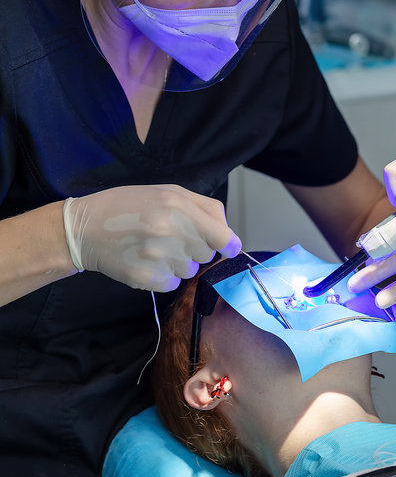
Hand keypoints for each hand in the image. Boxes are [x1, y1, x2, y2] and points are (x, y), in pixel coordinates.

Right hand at [63, 184, 240, 291]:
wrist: (85, 228)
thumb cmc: (129, 206)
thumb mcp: (167, 192)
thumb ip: (203, 208)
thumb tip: (229, 235)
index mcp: (178, 205)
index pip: (222, 236)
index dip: (230, 245)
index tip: (229, 248)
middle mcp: (170, 231)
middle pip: (207, 254)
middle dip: (195, 247)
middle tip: (172, 237)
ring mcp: (157, 257)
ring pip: (190, 271)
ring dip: (178, 262)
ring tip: (155, 247)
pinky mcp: (145, 278)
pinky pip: (172, 284)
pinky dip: (163, 276)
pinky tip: (146, 261)